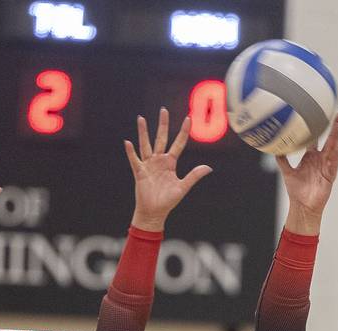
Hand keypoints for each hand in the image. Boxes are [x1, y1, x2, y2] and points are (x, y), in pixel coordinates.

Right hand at [125, 108, 211, 231]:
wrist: (154, 213)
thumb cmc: (168, 201)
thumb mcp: (183, 187)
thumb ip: (194, 176)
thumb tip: (209, 168)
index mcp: (171, 163)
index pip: (179, 143)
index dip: (184, 132)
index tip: (188, 118)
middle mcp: (159, 161)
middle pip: (161, 138)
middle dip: (163, 124)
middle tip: (163, 110)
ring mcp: (149, 166)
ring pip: (146, 145)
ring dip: (143, 132)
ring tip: (141, 118)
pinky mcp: (140, 173)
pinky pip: (135, 160)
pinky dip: (131, 152)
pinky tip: (128, 142)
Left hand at [278, 111, 337, 234]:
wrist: (302, 205)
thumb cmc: (296, 190)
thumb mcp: (286, 172)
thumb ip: (282, 161)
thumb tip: (273, 150)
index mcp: (310, 157)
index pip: (316, 140)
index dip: (318, 129)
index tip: (320, 116)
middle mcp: (320, 159)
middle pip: (329, 140)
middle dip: (334, 127)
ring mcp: (326, 166)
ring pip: (333, 148)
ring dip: (337, 137)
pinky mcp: (330, 175)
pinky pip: (334, 164)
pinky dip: (336, 156)